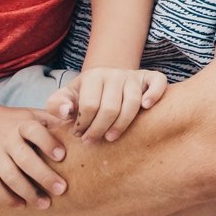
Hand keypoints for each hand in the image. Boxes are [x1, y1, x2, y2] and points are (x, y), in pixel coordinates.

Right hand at [0, 101, 68, 208]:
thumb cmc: (12, 122)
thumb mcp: (30, 114)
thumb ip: (53, 119)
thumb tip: (80, 125)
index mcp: (22, 124)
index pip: (35, 131)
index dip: (48, 143)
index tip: (62, 156)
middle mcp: (6, 138)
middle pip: (25, 158)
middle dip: (43, 175)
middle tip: (61, 190)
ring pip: (9, 175)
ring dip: (27, 192)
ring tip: (44, 204)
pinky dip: (6, 197)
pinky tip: (20, 205)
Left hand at [47, 67, 167, 141]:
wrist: (105, 80)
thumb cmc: (84, 95)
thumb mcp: (66, 97)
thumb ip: (57, 104)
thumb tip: (66, 113)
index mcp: (93, 76)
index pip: (89, 105)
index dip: (83, 125)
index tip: (79, 135)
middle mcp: (115, 73)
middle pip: (110, 107)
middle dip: (99, 129)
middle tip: (92, 141)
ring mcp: (133, 76)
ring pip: (132, 103)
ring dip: (122, 125)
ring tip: (111, 138)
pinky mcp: (149, 78)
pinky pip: (158, 82)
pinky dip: (155, 94)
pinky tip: (146, 107)